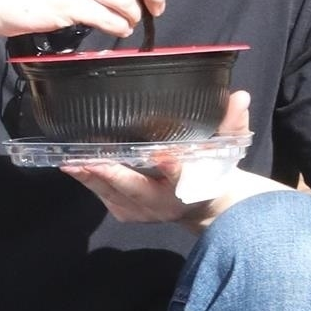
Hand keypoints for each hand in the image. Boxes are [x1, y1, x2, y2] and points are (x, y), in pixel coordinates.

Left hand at [63, 91, 254, 228]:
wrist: (203, 207)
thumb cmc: (212, 171)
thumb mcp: (227, 149)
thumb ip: (232, 123)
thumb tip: (240, 96)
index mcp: (191, 186)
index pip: (182, 175)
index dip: (171, 165)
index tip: (162, 155)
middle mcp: (164, 203)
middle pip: (135, 188)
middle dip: (111, 174)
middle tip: (87, 158)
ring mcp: (144, 212)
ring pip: (113, 195)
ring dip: (91, 178)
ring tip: (70, 161)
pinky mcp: (128, 213)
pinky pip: (105, 198)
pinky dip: (91, 183)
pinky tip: (75, 167)